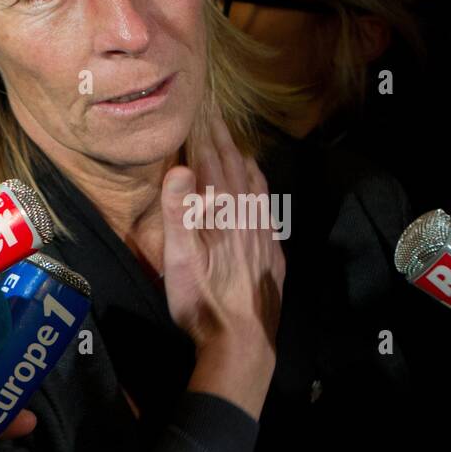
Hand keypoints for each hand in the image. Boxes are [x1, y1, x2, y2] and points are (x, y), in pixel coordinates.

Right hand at [160, 114, 285, 418]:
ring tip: (236, 142)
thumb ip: (179, 213)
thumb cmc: (202, 304)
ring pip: (256, 188)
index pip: (212, 164)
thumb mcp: (180, 262)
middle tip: (214, 112)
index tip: (198, 107)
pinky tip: (259, 194)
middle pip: (235, 170)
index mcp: (222, 216)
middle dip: (223, 138)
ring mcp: (263, 238)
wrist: (243, 344)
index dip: (204, 134)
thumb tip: (181, 168)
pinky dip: (261, 192)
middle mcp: (247, 220)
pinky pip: (268, 212)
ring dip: (243, 161)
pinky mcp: (272, 257)